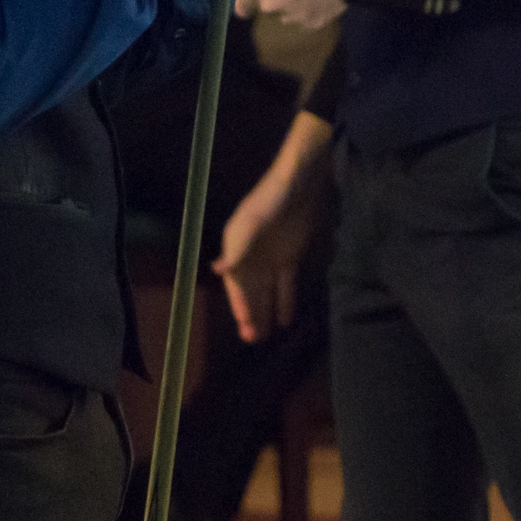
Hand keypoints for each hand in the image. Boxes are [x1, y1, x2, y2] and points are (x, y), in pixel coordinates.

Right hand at [213, 111, 329, 341]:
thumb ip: (238, 247)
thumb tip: (218, 270)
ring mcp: (271, 256)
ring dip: (265, 311)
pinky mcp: (291, 255)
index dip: (239, 303)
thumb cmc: (272, 198)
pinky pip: (286, 283)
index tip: (243, 324)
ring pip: (266, 290)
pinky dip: (285, 301)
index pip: (236, 281)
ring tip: (266, 336)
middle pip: (249, 289)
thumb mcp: (252, 222)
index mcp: (237, 245)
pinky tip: (286, 320)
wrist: (302, 181)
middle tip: (253, 339)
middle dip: (250, 313)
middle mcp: (251, 254)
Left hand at [234, 0, 344, 28]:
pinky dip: (311, 11)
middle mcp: (269, 4)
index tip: (248, 3)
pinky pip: (306, 19)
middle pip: (267, 6)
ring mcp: (291, 17)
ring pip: (287, 13)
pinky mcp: (311, 24)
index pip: (241, 2)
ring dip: (294, 5)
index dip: (243, 3)